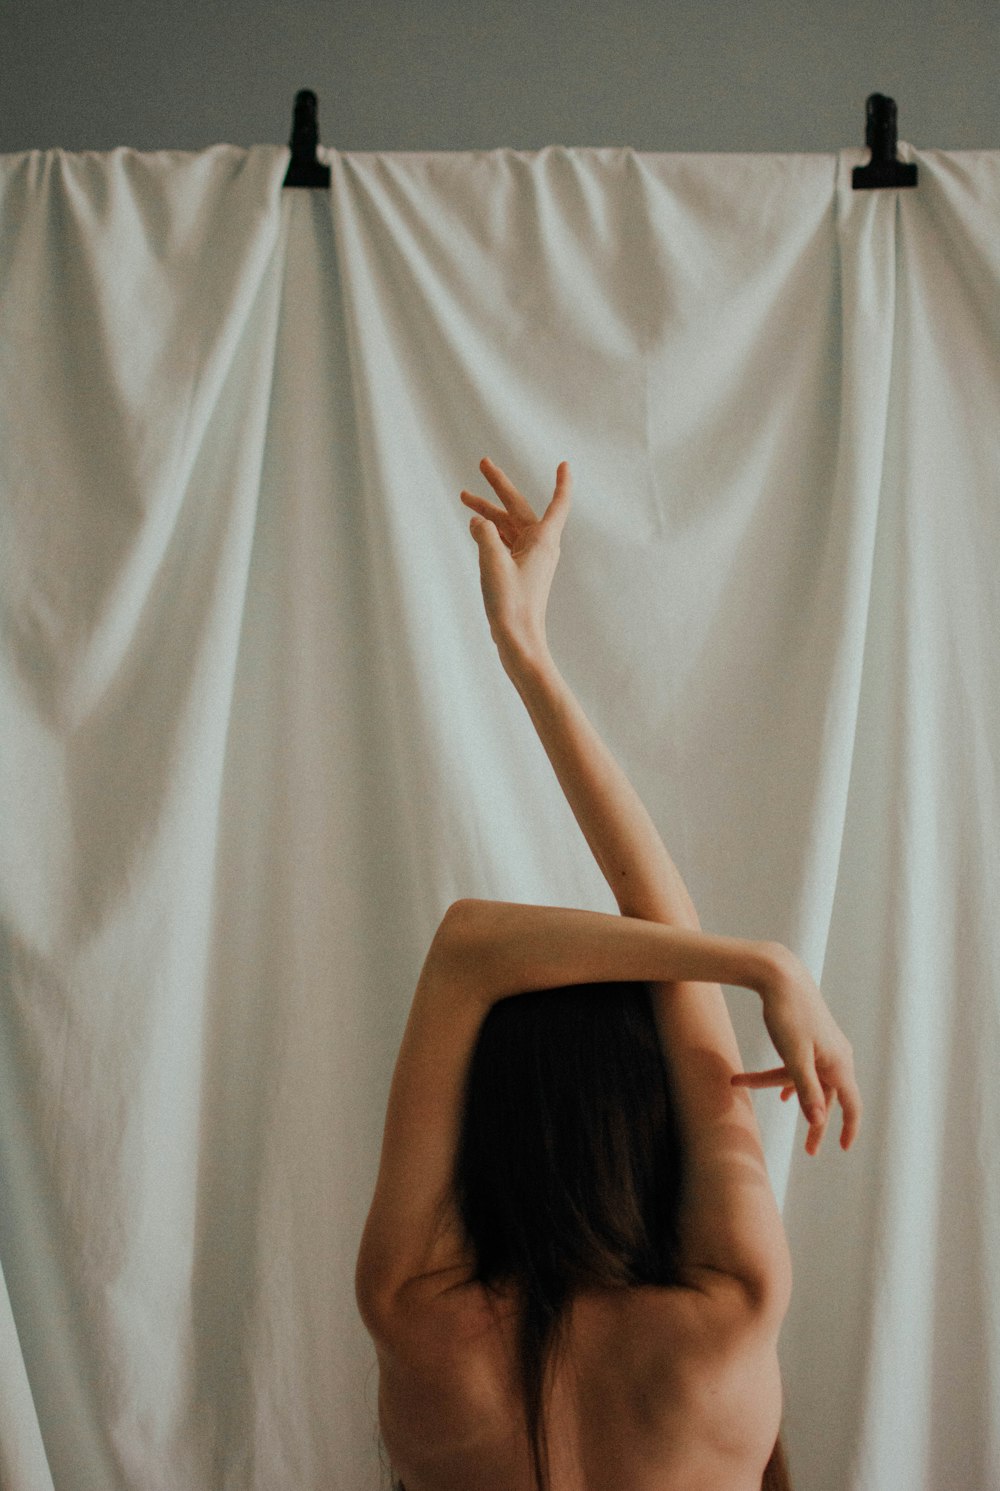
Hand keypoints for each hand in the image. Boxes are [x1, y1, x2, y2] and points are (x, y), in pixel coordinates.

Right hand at [460, 458, 571, 664]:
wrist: (518, 639)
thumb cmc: (511, 603)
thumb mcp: (492, 562)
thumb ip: (484, 534)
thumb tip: (477, 521)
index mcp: (542, 540)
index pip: (558, 503)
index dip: (561, 483)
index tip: (564, 465)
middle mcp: (539, 546)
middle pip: (519, 508)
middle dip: (499, 486)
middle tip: (482, 463)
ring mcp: (529, 559)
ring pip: (507, 525)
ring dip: (487, 511)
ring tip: (464, 496)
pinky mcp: (518, 572)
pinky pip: (504, 542)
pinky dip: (490, 531)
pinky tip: (474, 526)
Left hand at [732, 944, 862, 1156]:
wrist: (781, 976)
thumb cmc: (788, 1015)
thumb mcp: (794, 1057)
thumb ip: (807, 1089)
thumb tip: (817, 1122)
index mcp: (839, 1064)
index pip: (851, 1105)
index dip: (849, 1128)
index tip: (843, 1148)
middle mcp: (838, 1057)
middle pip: (830, 1098)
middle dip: (816, 1123)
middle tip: (809, 1150)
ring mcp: (827, 1047)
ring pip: (812, 1079)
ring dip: (793, 1092)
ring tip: (779, 1107)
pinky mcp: (815, 1037)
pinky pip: (806, 1066)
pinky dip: (793, 1079)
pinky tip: (782, 1091)